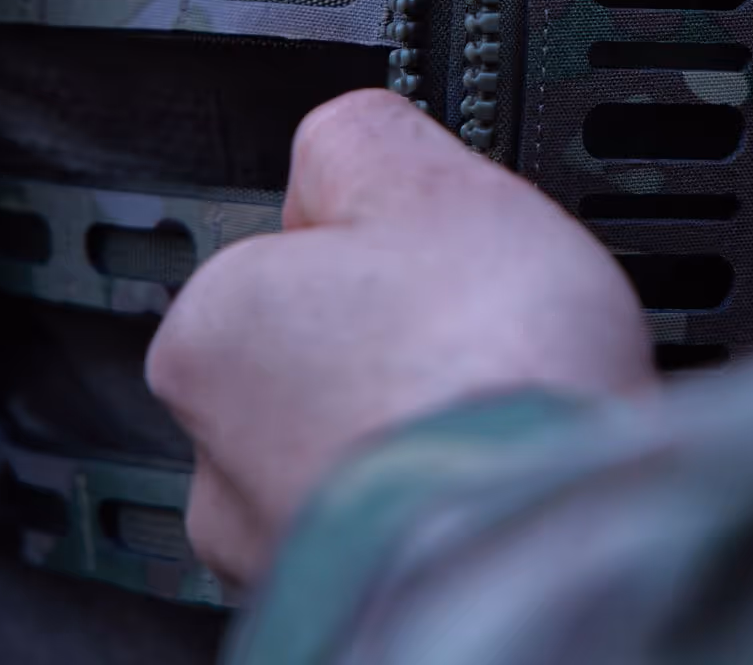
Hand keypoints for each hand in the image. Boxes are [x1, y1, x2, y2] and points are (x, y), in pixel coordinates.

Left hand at [145, 89, 655, 584]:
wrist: (543, 538)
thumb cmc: (486, 369)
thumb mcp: (427, 178)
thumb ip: (359, 138)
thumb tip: (341, 143)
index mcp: (208, 335)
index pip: (293, 255)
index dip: (389, 242)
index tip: (451, 256)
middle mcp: (215, 464)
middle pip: (326, 366)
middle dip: (399, 353)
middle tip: (485, 339)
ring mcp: (278, 556)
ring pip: (361, 461)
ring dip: (420, 440)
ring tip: (500, 423)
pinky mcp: (348, 615)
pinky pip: (401, 536)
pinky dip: (441, 515)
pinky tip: (495, 490)